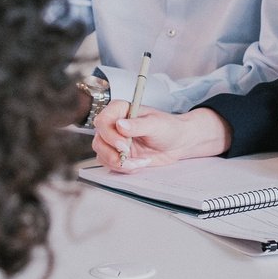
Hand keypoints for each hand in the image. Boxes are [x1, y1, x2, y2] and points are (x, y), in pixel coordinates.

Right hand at [93, 103, 229, 171]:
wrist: (178, 143)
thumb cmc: (169, 128)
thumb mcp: (156, 124)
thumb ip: (138, 124)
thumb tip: (120, 125)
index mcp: (120, 110)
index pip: (102, 121)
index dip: (109, 135)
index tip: (124, 144)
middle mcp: (113, 124)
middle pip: (99, 140)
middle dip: (113, 153)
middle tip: (130, 156)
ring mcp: (114, 141)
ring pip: (102, 154)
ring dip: (119, 163)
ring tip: (139, 162)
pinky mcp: (117, 154)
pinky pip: (110, 164)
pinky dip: (123, 168)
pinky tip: (139, 164)